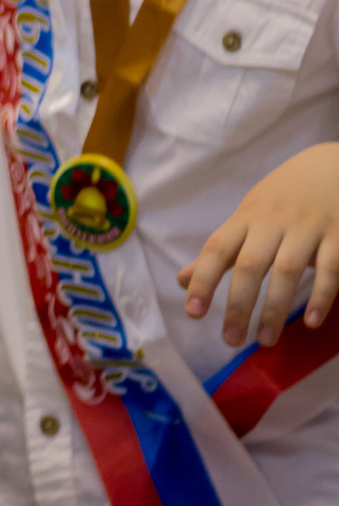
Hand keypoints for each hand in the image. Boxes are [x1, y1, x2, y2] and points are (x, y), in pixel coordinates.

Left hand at [179, 144, 338, 346]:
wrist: (332, 165)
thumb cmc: (282, 198)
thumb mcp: (248, 217)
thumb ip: (219, 252)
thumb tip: (181, 280)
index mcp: (246, 218)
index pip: (218, 249)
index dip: (203, 280)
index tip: (192, 313)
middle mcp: (273, 222)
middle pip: (250, 265)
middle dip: (238, 305)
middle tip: (230, 340)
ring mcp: (308, 228)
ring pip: (287, 270)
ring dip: (274, 308)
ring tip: (264, 340)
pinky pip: (329, 268)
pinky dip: (320, 295)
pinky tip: (310, 321)